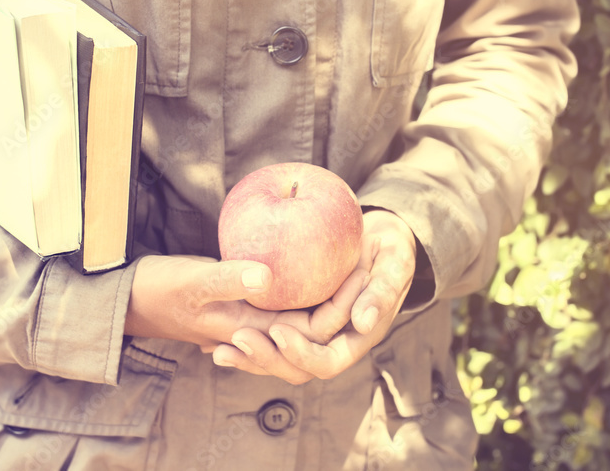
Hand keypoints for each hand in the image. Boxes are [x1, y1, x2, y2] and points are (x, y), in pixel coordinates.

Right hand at [124, 254, 368, 350]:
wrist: (133, 298)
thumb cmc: (161, 290)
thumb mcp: (193, 281)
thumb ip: (229, 279)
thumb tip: (269, 278)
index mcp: (254, 333)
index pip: (314, 332)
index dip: (344, 307)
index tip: (360, 270)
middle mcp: (260, 333)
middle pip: (319, 331)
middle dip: (348, 304)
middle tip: (365, 262)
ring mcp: (256, 321)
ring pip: (306, 319)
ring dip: (329, 297)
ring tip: (349, 261)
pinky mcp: (249, 306)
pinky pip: (287, 302)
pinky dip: (306, 287)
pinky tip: (319, 258)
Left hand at [212, 209, 416, 383]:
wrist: (382, 240)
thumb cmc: (392, 250)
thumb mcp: (395, 264)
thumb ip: (382, 292)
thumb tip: (362, 324)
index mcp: (358, 338)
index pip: (326, 361)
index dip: (301, 353)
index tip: (277, 330)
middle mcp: (333, 342)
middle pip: (296, 368)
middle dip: (265, 359)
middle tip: (236, 338)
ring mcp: (313, 333)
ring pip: (279, 357)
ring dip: (251, 357)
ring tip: (217, 350)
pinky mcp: (298, 318)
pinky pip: (271, 335)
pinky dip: (250, 336)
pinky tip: (215, 334)